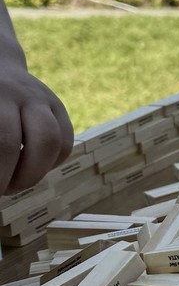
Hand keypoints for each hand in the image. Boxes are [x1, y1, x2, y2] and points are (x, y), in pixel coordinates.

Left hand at [0, 65, 73, 195]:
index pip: (5, 143)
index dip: (0, 174)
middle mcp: (25, 96)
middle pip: (41, 142)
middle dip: (22, 178)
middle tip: (3, 190)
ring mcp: (46, 100)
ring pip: (58, 143)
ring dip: (38, 173)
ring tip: (16, 182)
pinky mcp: (59, 107)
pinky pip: (66, 143)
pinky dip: (50, 163)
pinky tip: (28, 166)